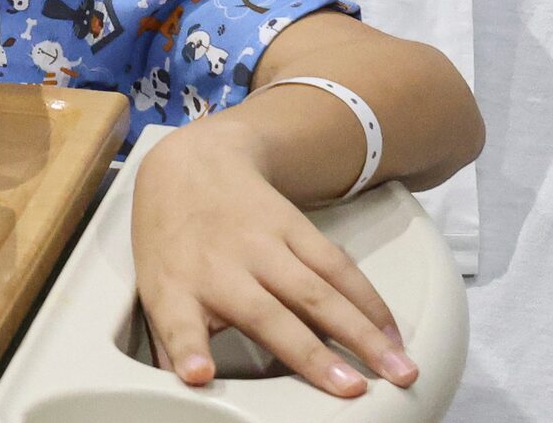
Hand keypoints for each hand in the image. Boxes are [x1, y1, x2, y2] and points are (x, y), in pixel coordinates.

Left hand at [131, 119, 420, 398]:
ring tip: (398, 369)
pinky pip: (336, 266)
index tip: (198, 374)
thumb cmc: (172, 240)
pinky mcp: (291, 226)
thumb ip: (172, 342)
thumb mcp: (154, 287)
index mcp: (175, 288)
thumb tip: (187, 389)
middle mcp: (219, 266)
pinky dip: (368, 301)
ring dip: (361, 333)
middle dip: (310, 354)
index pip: (177, 323)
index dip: (188, 350)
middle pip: (266, 314)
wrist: (190, 163)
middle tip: (350, 388)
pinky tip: (392, 332)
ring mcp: (259, 244)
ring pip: (316, 291)